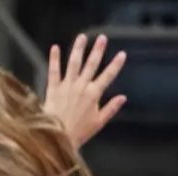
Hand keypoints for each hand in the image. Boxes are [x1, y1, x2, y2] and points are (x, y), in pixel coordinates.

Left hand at [43, 33, 126, 148]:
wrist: (57, 136)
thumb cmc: (80, 132)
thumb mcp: (99, 122)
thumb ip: (111, 108)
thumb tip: (123, 98)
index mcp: (94, 94)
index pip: (108, 76)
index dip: (116, 64)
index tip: (122, 54)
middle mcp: (81, 86)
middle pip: (91, 64)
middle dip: (98, 50)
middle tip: (102, 38)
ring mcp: (66, 85)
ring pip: (74, 63)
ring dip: (78, 49)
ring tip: (82, 37)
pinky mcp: (53, 87)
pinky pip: (54, 70)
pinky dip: (54, 59)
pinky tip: (55, 47)